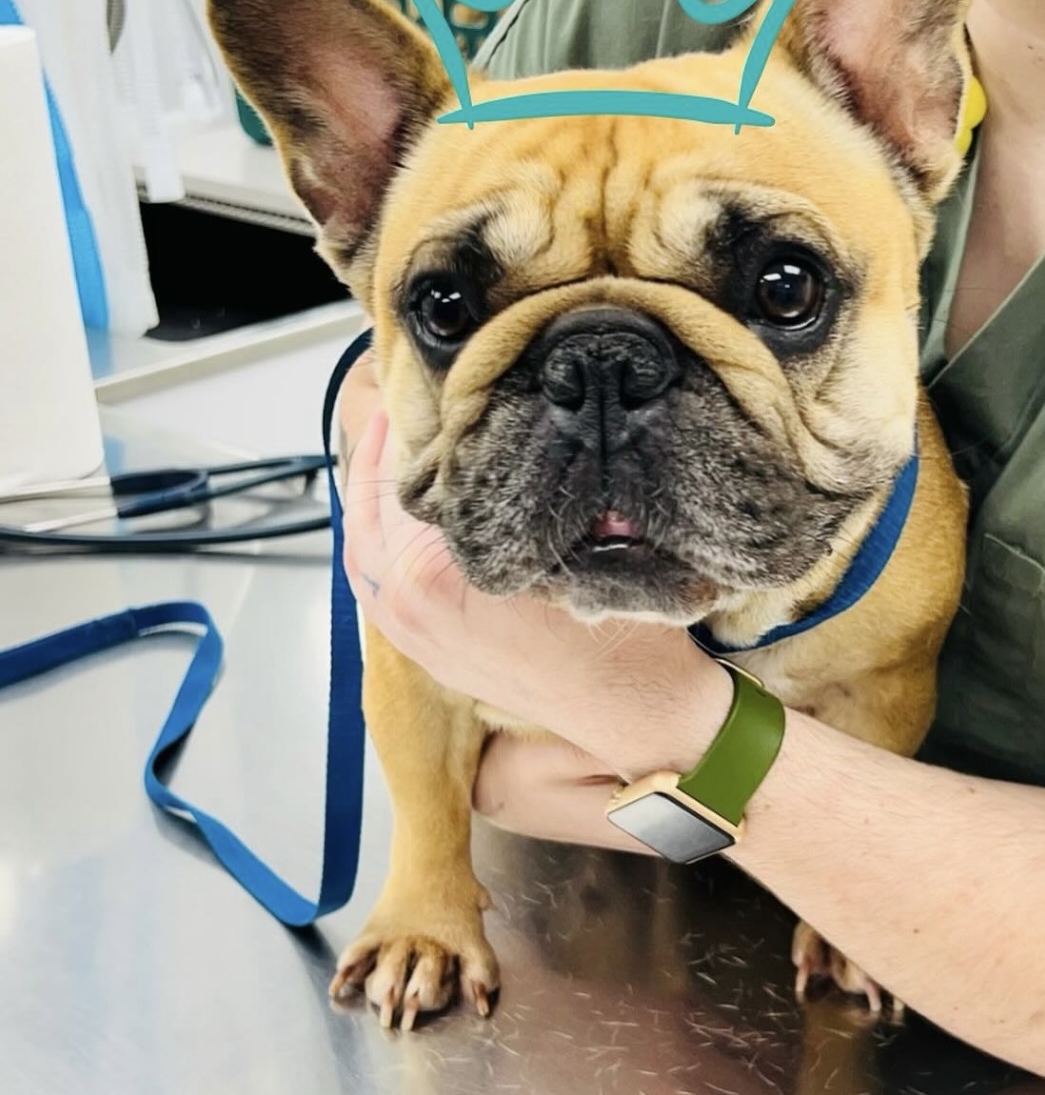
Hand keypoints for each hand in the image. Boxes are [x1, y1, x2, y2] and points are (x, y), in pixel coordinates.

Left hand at [337, 363, 733, 792]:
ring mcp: (406, 632)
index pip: (408, 472)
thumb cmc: (615, 625)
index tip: (434, 386)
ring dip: (375, 493)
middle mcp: (405, 601)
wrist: (630, 708)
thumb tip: (496, 422)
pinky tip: (401, 511)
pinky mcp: (418, 650)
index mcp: (433, 571)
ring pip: (363, 543)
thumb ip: (519, 485)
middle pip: (372, 502)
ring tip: (400, 445)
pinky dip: (378, 540)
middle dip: (390, 448)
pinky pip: (373, 582)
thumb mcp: (575, 535)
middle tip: (412, 402)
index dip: (421, 421)